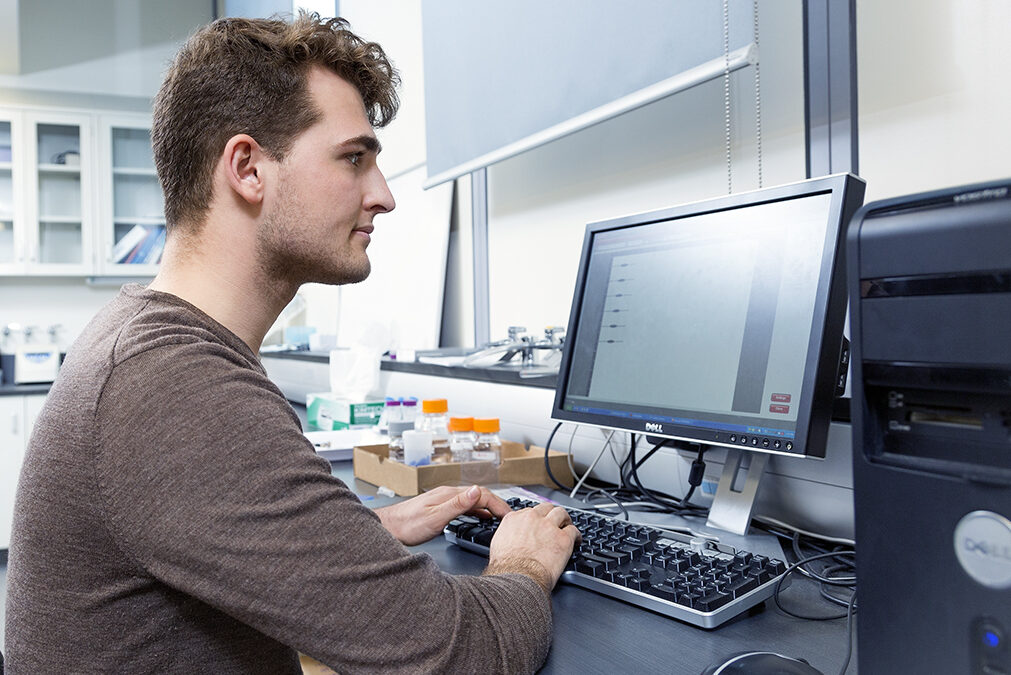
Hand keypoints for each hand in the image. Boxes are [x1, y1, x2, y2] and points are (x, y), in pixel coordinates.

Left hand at [376, 485, 510, 545]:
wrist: (388, 528)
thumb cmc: (407, 525)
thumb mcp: (435, 517)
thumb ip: (457, 505)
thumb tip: (476, 490)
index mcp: (449, 494)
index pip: (481, 494)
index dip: (498, 504)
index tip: (509, 515)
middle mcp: (448, 494)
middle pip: (479, 495)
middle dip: (497, 504)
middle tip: (509, 517)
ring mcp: (444, 500)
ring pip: (472, 500)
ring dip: (488, 508)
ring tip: (500, 518)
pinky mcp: (440, 508)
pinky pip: (464, 506)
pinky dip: (477, 511)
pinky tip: (480, 518)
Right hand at [484, 502, 580, 592]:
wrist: (517, 578)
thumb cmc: (506, 567)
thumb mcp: (497, 545)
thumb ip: (506, 536)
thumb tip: (510, 540)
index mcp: (515, 519)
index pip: (529, 511)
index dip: (536, 517)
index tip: (539, 523)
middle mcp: (532, 519)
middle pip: (546, 508)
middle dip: (551, 513)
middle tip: (555, 521)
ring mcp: (549, 527)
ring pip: (561, 513)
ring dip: (565, 519)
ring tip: (567, 525)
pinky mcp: (563, 539)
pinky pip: (573, 531)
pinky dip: (576, 535)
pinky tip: (576, 539)